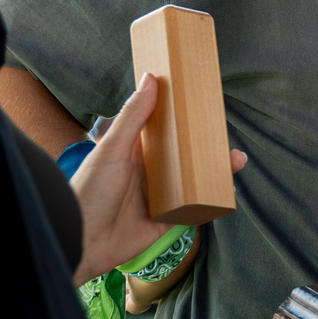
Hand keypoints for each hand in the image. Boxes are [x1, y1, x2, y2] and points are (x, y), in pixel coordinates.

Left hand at [71, 75, 244, 285]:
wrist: (82, 241)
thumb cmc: (90, 190)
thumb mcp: (112, 148)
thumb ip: (133, 116)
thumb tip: (150, 77)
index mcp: (135, 150)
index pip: (164, 130)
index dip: (183, 119)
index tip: (205, 106)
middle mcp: (149, 172)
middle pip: (185, 156)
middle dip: (207, 147)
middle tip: (227, 139)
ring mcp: (159, 197)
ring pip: (194, 181)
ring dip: (215, 172)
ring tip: (235, 163)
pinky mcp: (166, 220)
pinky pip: (193, 209)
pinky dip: (210, 202)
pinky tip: (226, 193)